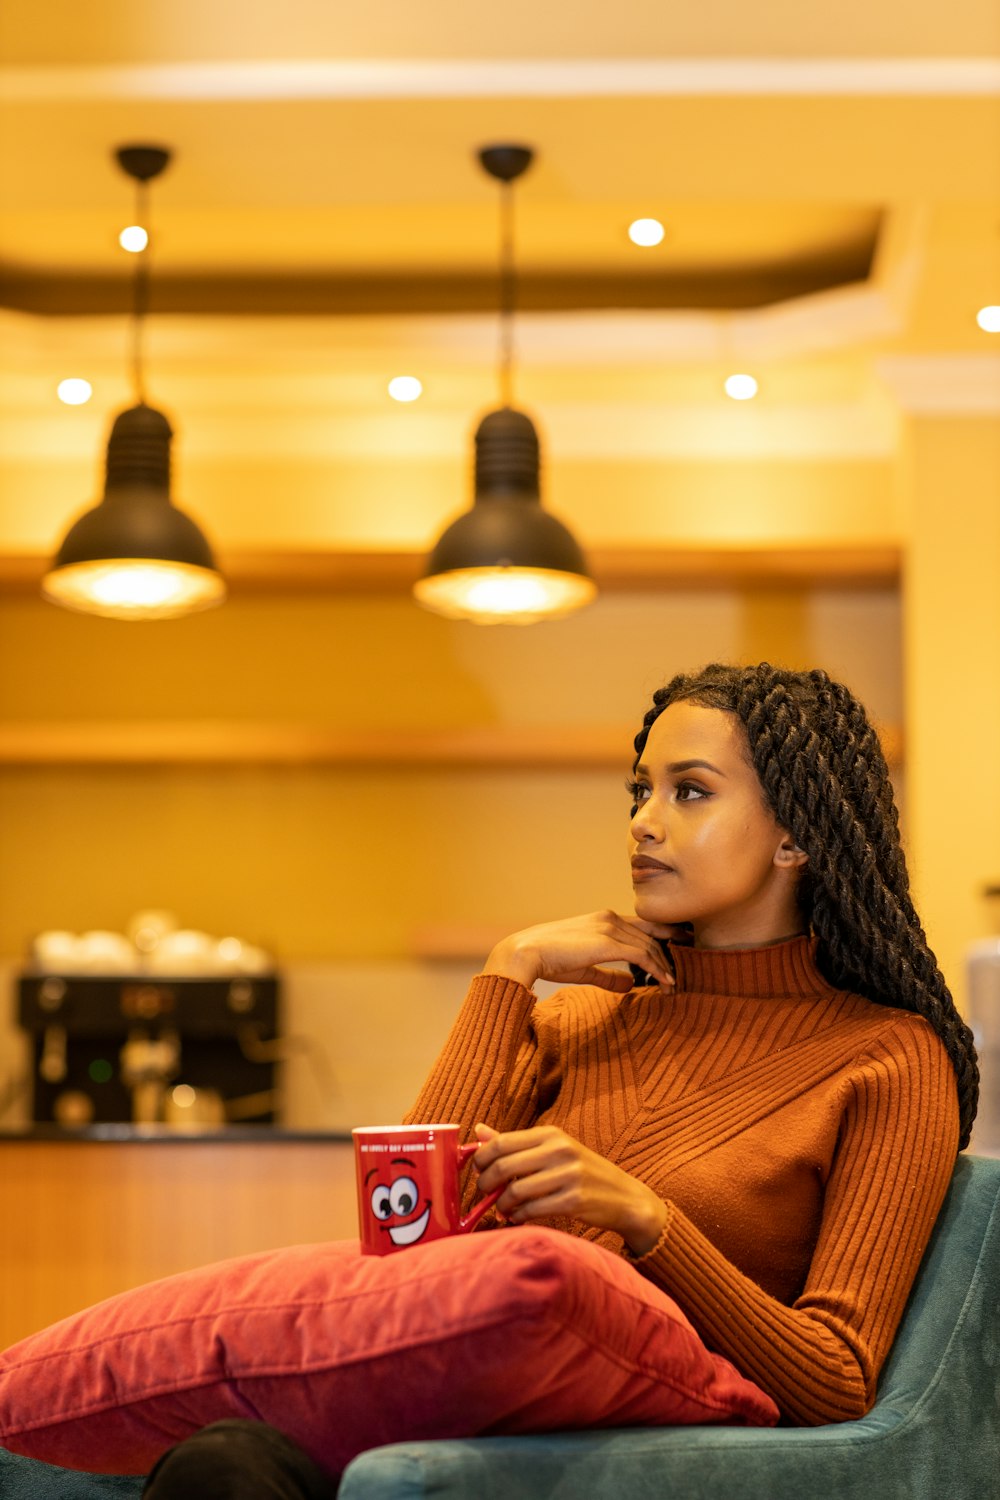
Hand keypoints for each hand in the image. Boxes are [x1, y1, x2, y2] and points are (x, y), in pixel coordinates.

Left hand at [472, 1123, 667, 1255]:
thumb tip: (478, 1130)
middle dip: (486, 1184)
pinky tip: (517, 1217)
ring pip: (515, 1191)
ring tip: (502, 1209)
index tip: (478, 1171)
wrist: (624, 1197)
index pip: (501, 1142)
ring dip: (501, 1204)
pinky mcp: (573, 1201)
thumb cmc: (583, 1172)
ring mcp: (568, 1175)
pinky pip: (531, 1210)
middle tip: (484, 1193)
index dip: (481, 1159)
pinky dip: (518, 1216)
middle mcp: (559, 1150)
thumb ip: (515, 1143)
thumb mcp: (553, 1150)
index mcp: (551, 1134)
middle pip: (504, 1166)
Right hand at [483, 909, 681, 990]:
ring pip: (650, 945)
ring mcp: (609, 928)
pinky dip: (657, 969)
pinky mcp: (607, 942)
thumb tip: (630, 984)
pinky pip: (642, 955)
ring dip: (666, 966)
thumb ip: (609, 974)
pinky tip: (667, 982)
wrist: (527, 953)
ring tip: (676, 984)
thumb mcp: (585, 968)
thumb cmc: (549, 960)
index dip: (663, 937)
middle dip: (672, 948)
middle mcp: (610, 918)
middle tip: (688, 964)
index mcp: (604, 919)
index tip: (680, 949)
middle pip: (652, 932)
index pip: (642, 927)